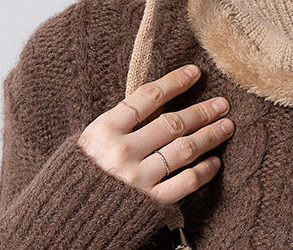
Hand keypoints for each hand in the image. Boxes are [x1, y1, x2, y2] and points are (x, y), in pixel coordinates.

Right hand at [77, 64, 233, 204]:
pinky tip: (214, 162)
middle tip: (222, 103)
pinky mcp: (148, 204)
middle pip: (172, 123)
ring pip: (184, 149)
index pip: (149, 97)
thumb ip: (122, 120)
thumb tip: (158, 98)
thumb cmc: (79, 174)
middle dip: (202, 111)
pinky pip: (184, 183)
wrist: (65, 219)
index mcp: (105, 130)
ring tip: (227, 125)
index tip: (195, 72)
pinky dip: (203, 171)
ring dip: (210, 135)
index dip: (175, 82)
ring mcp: (137, 179)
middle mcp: (122, 152)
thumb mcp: (92, 138)